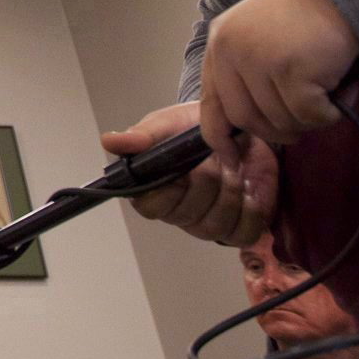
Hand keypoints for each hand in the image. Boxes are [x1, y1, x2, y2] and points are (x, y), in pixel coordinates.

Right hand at [101, 100, 272, 247]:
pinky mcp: (239, 229)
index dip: (170, 188)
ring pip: (215, 226)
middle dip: (207, 181)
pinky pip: (243, 234)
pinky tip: (250, 189)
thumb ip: (142, 135)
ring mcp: (208, 225)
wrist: (240, 130)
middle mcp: (179, 214)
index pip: (150, 206)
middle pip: (188, 215)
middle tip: (216, 158)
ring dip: (230, 193)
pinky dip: (251, 211)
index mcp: (154, 191)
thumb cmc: (196, 128)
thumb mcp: (167, 124)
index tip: (183, 166)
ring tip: (235, 168)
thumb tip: (108, 141)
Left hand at [199, 0, 358, 158]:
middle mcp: (230, 51)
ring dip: (304, 121)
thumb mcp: (257, 37)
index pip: (210, 105)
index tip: (233, 160)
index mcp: (218, 44)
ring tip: (321, 100)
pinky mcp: (289, 71)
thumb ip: (244, 73)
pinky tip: (334, 98)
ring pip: (278, 120)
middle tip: (298, 127)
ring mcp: (258, 60)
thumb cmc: (306, 17)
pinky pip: (307, 116)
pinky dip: (326, 115)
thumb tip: (244, 126)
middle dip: (274, 132)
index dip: (220, 139)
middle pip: (245, 119)